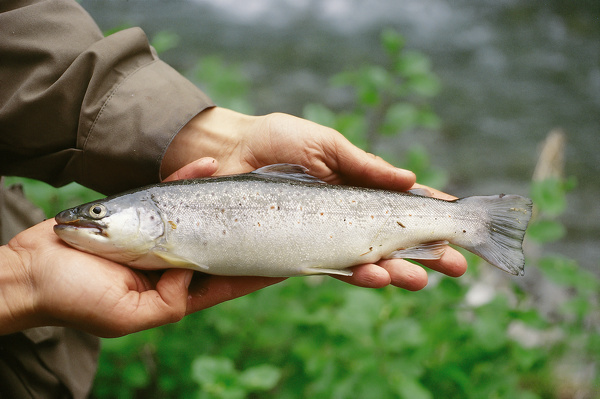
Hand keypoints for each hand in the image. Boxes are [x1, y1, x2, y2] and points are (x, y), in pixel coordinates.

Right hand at [1, 159, 281, 336]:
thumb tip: (194, 274)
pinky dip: (188, 180)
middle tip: (281, 218)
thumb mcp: (128, 315)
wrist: (31, 272)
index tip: (286, 263)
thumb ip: (169, 303)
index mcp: (174, 292)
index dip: (256, 273)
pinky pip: (170, 193)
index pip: (226, 282)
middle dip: (248, 234)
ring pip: (201, 217)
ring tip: (256, 187)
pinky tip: (209, 166)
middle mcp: (172, 265)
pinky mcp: (139, 214)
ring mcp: (158, 238)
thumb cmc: (74, 299)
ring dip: (226, 204)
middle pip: (219, 248)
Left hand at [162, 107, 466, 290]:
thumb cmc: (277, 141)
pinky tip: (375, 275)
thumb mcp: (326, 145)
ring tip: (418, 279)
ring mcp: (322, 236)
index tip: (458, 225)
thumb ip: (364, 165)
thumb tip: (409, 179)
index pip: (400, 207)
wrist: (228, 151)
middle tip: (456, 267)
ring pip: (367, 260)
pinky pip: (331, 266)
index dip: (430, 217)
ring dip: (396, 271)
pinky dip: (356, 273)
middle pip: (391, 240)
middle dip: (426, 255)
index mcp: (355, 189)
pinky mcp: (296, 250)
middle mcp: (343, 217)